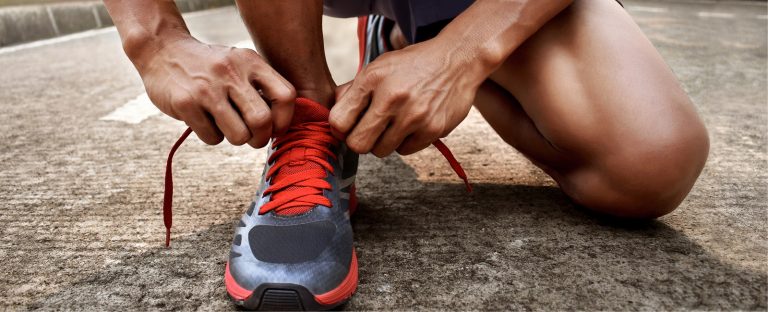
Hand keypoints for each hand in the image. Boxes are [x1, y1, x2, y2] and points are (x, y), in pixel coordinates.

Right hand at [136, 37, 294, 146]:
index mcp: (250, 61)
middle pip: (262, 121)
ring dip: (236, 139)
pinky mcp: (186, 103)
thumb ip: (260, 86)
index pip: (286, 96)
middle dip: (260, 138)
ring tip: (226, 126)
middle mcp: (231, 73)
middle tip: (253, 138)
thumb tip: (281, 124)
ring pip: (239, 135)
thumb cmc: (209, 66)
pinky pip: (212, 137)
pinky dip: (212, 136)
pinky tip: (204, 120)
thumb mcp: (239, 63)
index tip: (275, 127)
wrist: (162, 50)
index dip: (285, 119)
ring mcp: (207, 88)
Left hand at [330, 40, 484, 156]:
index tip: (347, 126)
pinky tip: (412, 124)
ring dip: (383, 142)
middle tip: (369, 131)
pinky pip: (405, 151)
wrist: (457, 60)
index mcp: (372, 79)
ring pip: (381, 151)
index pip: (339, 121)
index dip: (340, 129)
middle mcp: (392, 97)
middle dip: (360, 141)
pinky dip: (405, 142)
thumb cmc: (411, 65)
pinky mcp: (432, 129)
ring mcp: (414, 115)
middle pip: (358, 144)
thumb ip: (353, 90)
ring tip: (393, 124)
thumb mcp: (379, 67)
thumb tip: (333, 117)